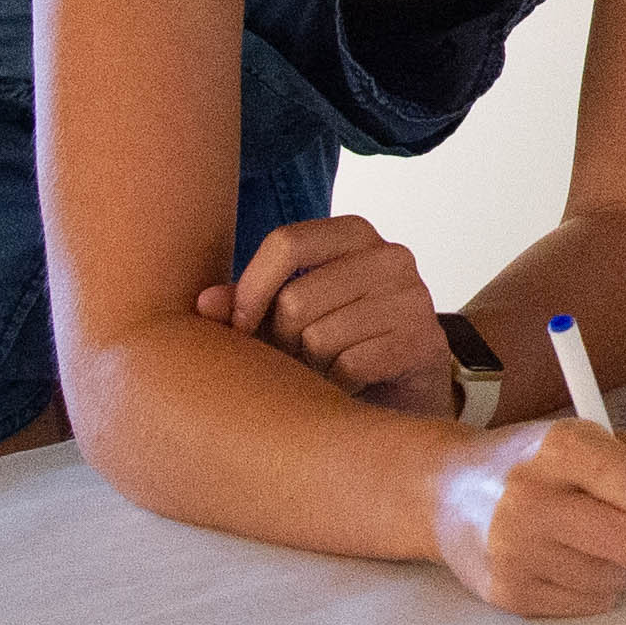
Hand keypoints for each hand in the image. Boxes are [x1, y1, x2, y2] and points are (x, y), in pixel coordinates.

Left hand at [196, 215, 450, 416]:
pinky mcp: (421, 341)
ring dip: (312, 367)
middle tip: (299, 356)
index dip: (251, 289)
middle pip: (296, 299)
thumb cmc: (338, 342)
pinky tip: (350, 384)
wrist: (405, 390)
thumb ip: (246, 304)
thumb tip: (203, 303)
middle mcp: (391, 255)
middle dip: (284, 341)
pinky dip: (338, 385)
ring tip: (327, 368)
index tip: (239, 327)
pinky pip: (349, 366)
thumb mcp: (288, 316)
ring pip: (320, 338)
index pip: (286, 242)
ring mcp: (412, 297)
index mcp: (355, 234)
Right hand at [428, 416, 625, 617]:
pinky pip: (591, 604)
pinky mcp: (509, 593)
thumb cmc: (534, 463)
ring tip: (580, 537)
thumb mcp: (595, 439)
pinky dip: (589, 585)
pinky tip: (562, 559)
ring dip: (614, 563)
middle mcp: (531, 500)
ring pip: (618, 580)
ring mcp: (516, 552)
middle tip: (619, 522)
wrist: (447, 491)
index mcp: (560, 448)